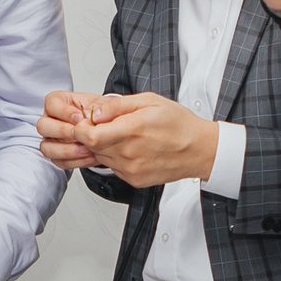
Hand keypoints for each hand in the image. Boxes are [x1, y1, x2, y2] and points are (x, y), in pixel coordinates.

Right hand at [35, 90, 106, 172]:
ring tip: (87, 149)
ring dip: (67, 150)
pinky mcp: (57, 155)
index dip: (63, 111)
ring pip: (46, 147)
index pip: (51, 103)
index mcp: (59, 102)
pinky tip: (89, 156)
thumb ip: (106, 107)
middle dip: (62, 131)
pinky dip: (75, 161)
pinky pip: (59, 161)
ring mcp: (52, 139)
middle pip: (42, 126)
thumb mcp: (108, 104)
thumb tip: (94, 116)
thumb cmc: (103, 114)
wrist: (109, 129)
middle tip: (80, 134)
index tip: (79, 117)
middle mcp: (51, 120)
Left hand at [80, 93, 219, 186]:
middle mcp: (129, 153)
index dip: (81, 127)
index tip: (87, 121)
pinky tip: (132, 149)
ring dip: (105, 147)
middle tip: (108, 125)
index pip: (88, 135)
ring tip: (125, 136)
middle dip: (93, 135)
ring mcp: (131, 169)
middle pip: (92, 146)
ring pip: (101, 157)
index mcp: (132, 130)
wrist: (199, 150)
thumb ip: (117, 105)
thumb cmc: (178, 124)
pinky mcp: (134, 180)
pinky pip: (113, 168)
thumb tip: (95, 111)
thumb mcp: (149, 101)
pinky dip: (116, 158)